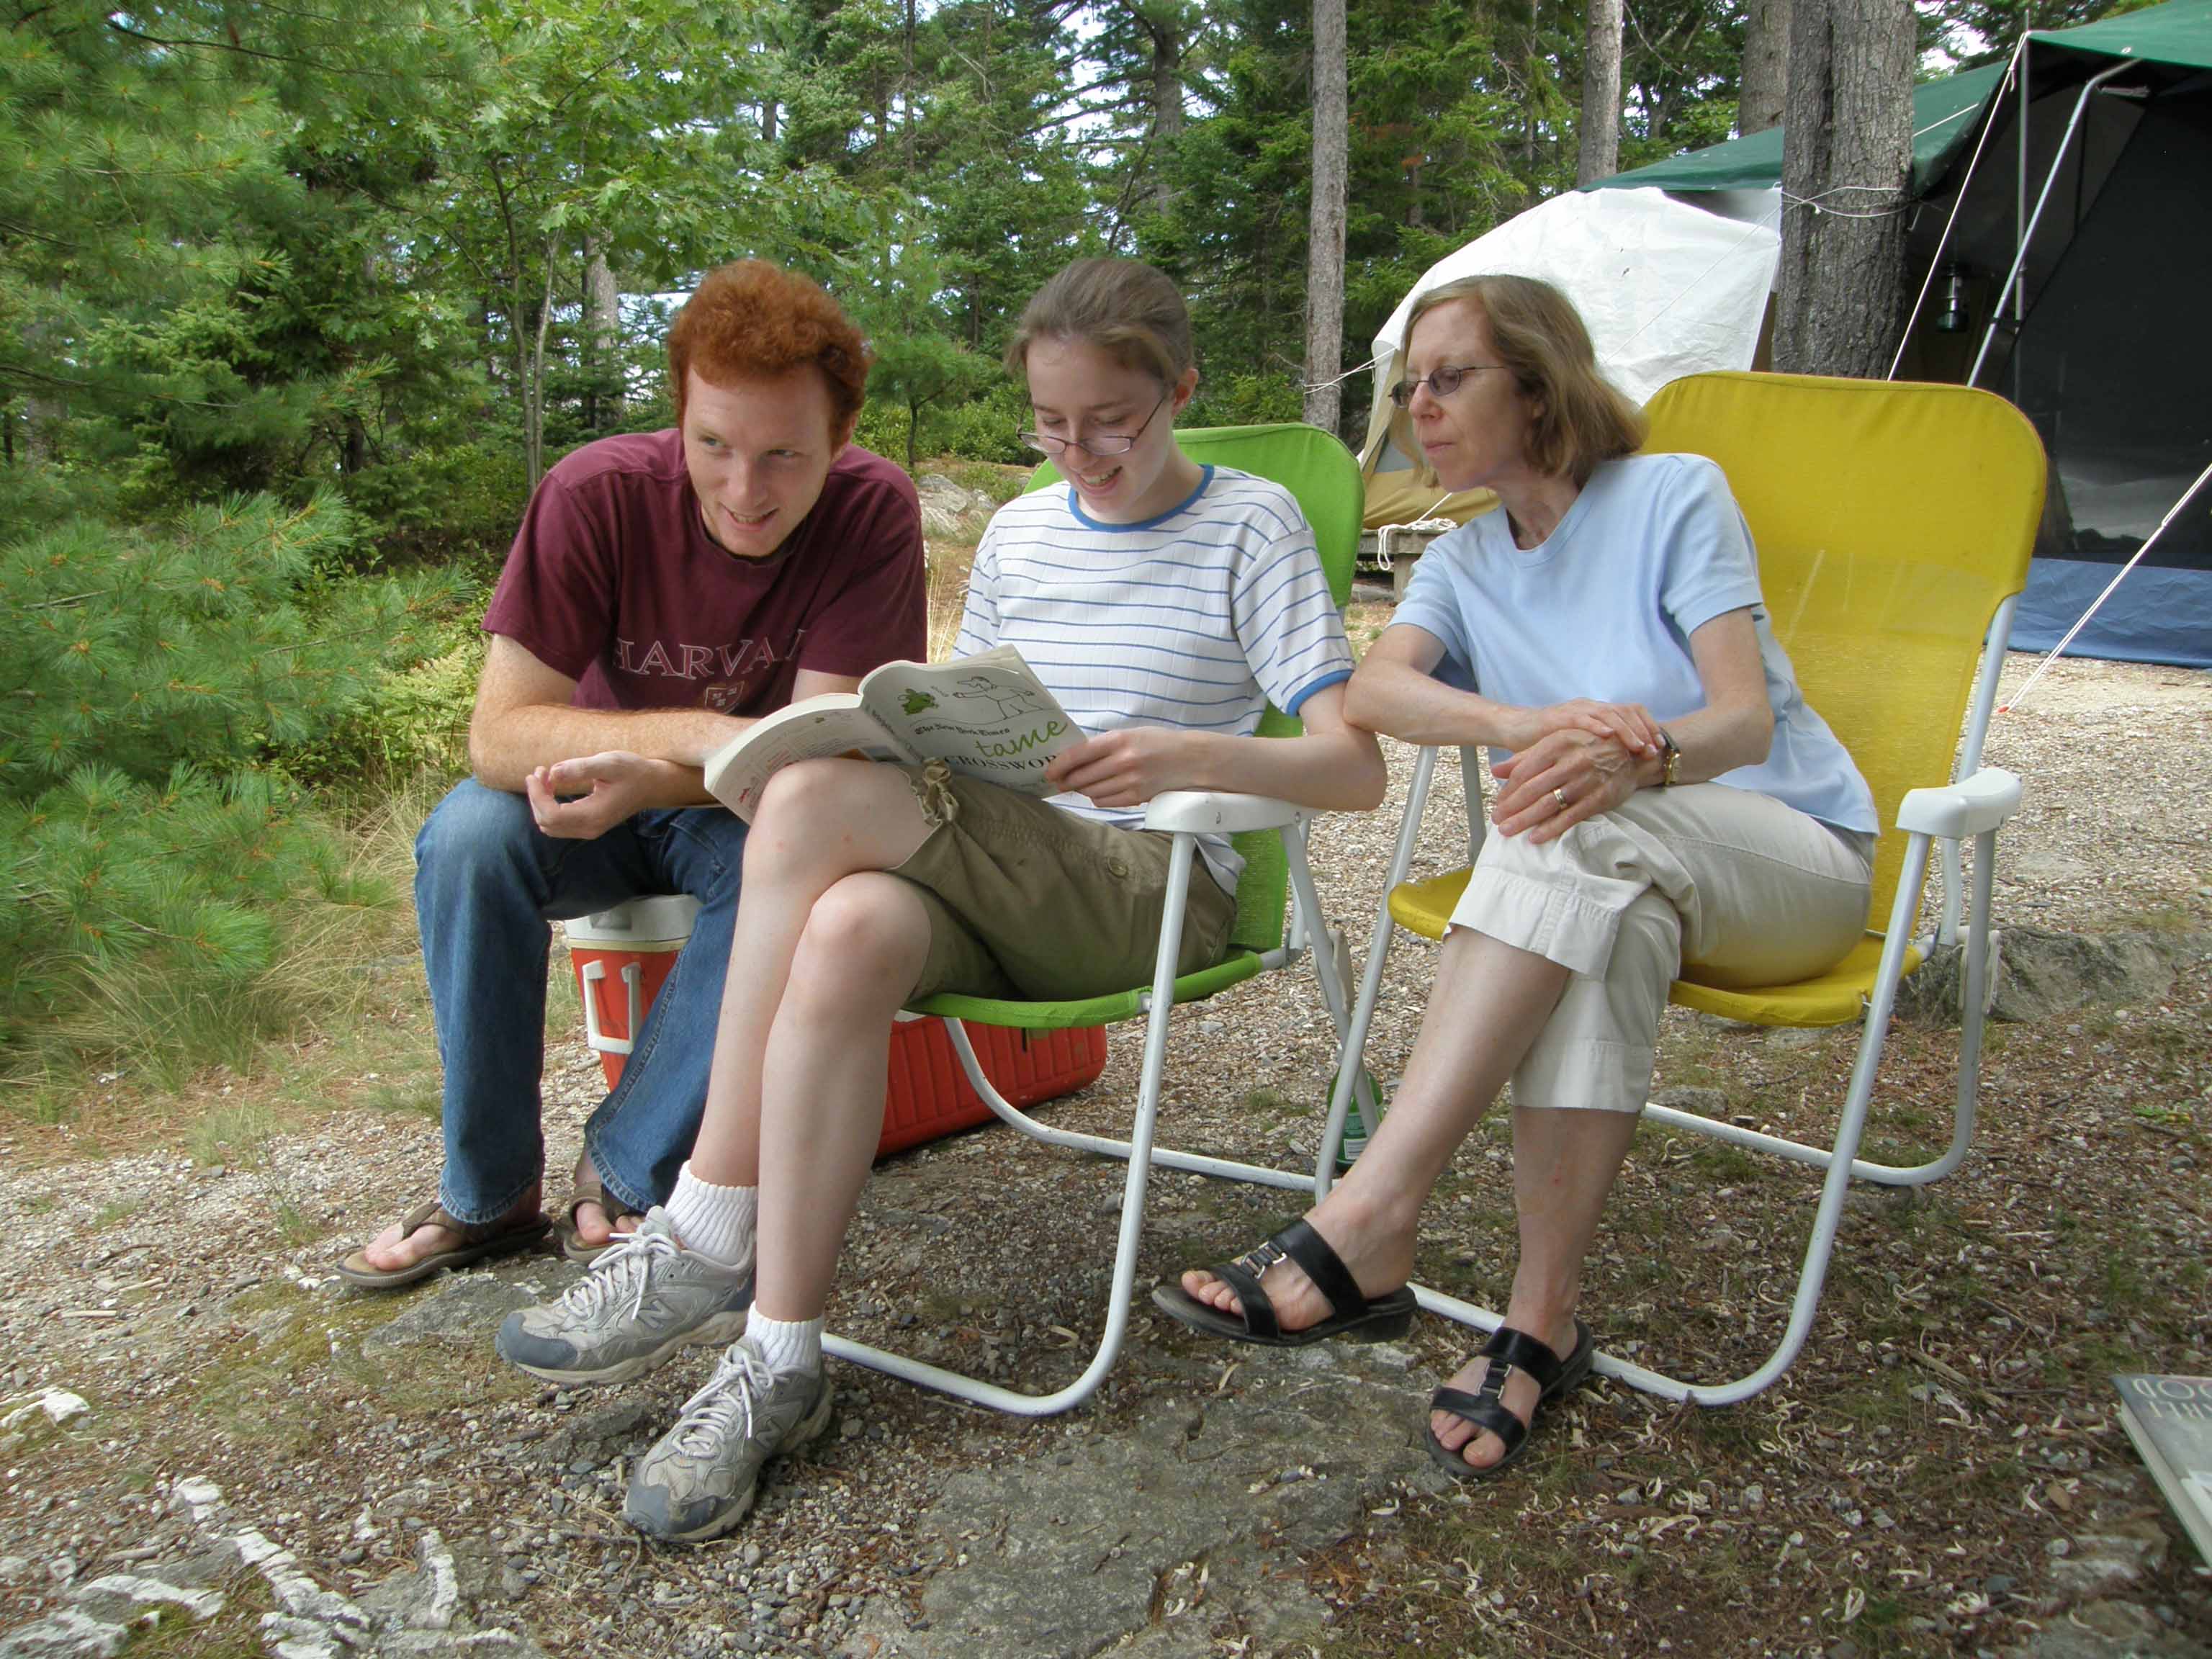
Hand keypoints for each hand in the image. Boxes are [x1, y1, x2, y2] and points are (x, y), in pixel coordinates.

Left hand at [524, 752, 667, 839]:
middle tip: (540, 771)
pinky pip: (558, 823)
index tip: (535, 774)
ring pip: (549, 825)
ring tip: (545, 776)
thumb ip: (580, 767)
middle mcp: (590, 828)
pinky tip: (553, 786)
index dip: (537, 796)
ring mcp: (589, 830)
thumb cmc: (632, 770)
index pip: (551, 815)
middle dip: (537, 797)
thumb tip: (553, 772)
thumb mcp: (608, 763)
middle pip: (546, 822)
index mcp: (594, 815)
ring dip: (541, 802)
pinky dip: (549, 806)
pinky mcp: (588, 826)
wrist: (651, 785)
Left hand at [1044, 727, 1197, 808]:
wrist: (1189, 759)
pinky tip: (1098, 792)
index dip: (1059, 764)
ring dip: (1081, 790)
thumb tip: (1073, 760)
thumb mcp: (1130, 734)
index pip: (1079, 754)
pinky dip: (1096, 798)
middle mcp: (1124, 761)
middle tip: (1060, 781)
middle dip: (1067, 780)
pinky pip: (1105, 801)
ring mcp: (1131, 781)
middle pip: (1082, 776)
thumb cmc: (1157, 743)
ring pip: (1091, 791)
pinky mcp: (1137, 797)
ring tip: (1081, 785)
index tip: (1049, 771)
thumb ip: (1104, 745)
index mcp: (1119, 740)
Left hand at [1491, 729, 1645, 842]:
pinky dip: (1551, 828)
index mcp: (1557, 745)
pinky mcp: (1599, 798)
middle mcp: (1570, 762)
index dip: (1508, 789)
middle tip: (1496, 820)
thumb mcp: (1557, 742)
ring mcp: (1585, 781)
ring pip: (1548, 804)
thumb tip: (1495, 770)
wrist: (1631, 753)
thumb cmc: (1587, 746)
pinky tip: (1535, 837)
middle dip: (1511, 807)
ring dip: (1524, 819)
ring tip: (1508, 830)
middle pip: (1532, 789)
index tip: (1497, 803)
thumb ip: (1525, 756)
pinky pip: (1570, 816)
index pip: (1525, 771)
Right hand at [1515, 699, 1663, 755]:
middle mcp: (1591, 707)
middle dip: (1642, 731)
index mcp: (1598, 712)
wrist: (1516, 729)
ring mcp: (1576, 710)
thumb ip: (1600, 747)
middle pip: (1625, 712)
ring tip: (1638, 745)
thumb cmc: (1548, 740)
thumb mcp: (1580, 744)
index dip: (1648, 727)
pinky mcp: (1559, 717)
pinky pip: (1582, 719)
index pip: (1631, 712)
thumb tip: (1628, 762)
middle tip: (1654, 750)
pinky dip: (1597, 725)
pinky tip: (1608, 735)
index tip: (1660, 746)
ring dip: (1626, 730)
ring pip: (1609, 714)